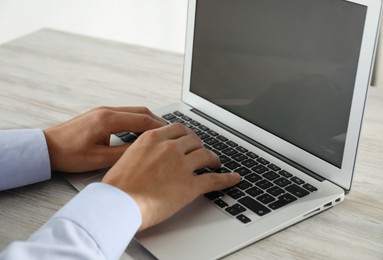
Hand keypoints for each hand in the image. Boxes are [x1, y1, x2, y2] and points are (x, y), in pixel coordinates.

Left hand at [44, 106, 164, 172]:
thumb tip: (144, 150)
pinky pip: (124, 114)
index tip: (172, 133)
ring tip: (159, 132)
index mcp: (108, 119)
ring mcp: (102, 111)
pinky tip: (140, 131)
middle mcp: (107, 111)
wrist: (46, 148)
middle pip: (140, 111)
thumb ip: (124, 154)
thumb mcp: (99, 159)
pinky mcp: (99, 115)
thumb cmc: (68, 154)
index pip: (142, 119)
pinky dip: (136, 120)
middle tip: (170, 132)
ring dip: (147, 120)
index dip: (160, 126)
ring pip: (133, 111)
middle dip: (157, 121)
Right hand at [102, 123, 240, 230]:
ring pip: (206, 155)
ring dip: (213, 158)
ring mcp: (181, 165)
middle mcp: (169, 148)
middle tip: (202, 150)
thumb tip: (152, 154)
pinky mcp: (190, 185)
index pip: (178, 128)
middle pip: (194, 140)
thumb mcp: (128, 157)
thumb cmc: (118, 186)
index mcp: (153, 139)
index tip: (190, 138)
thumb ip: (145, 150)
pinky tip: (233, 178)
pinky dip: (227, 179)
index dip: (188, 134)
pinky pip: (214, 179)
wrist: (117, 204)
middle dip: (200, 145)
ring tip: (215, 162)